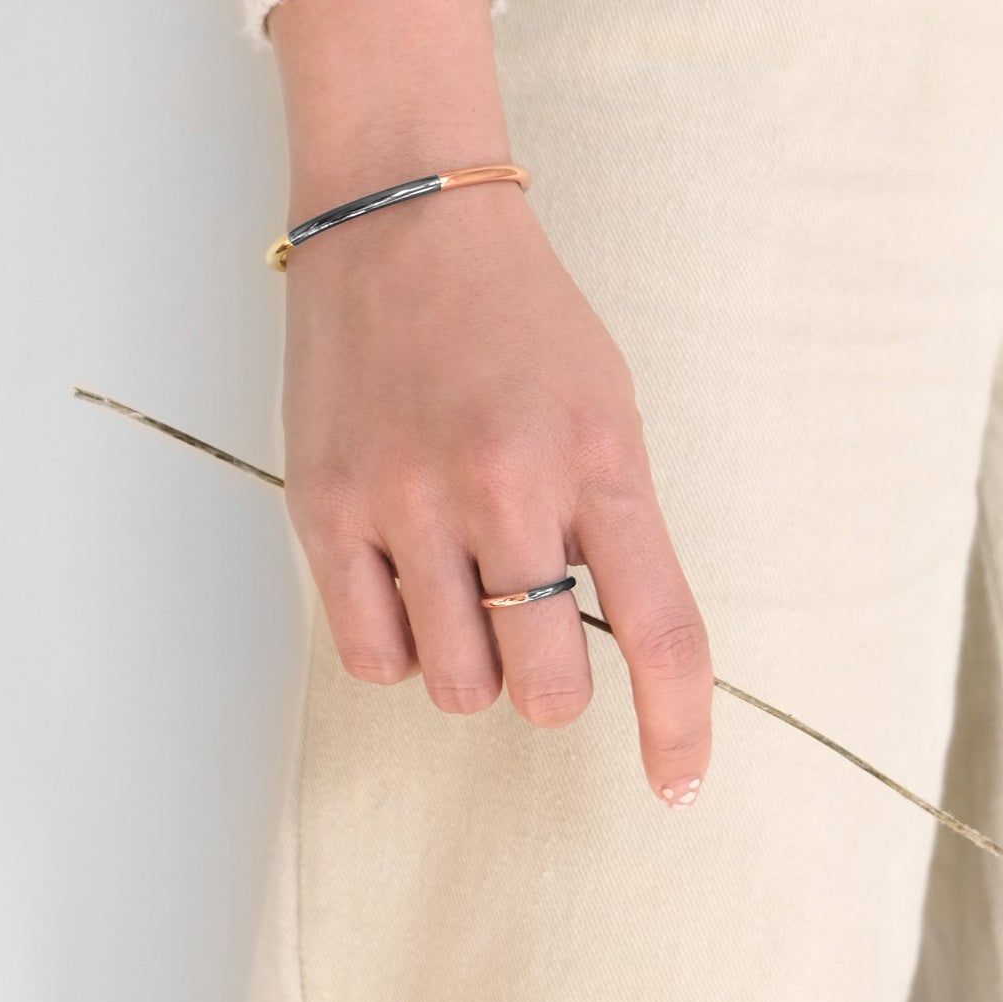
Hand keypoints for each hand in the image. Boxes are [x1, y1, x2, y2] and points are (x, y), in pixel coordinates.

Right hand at [268, 0, 712, 806]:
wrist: (401, 218)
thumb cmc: (517, 318)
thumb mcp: (606, 404)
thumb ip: (616, 524)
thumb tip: (618, 653)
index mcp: (596, 455)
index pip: (659, 627)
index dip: (679, 725)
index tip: (678, 783)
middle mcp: (503, 483)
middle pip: (545, 686)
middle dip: (552, 683)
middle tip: (535, 630)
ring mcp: (404, 497)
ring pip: (455, 686)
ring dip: (472, 664)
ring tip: (462, 586)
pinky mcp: (323, 506)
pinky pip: (372, 656)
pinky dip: (400, 648)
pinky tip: (404, 584)